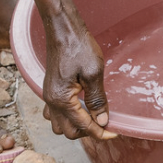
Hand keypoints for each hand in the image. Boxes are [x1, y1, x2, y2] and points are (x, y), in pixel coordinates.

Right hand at [40, 15, 116, 140]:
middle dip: (87, 132)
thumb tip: (102, 121)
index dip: (101, 133)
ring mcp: (48, 96)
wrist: (63, 29)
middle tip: (105, 123)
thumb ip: (97, 100)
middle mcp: (51, 101)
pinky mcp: (49, 89)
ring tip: (92, 116)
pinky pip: (52, 114)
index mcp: (61, 99)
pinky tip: (78, 108)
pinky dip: (65, 117)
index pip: (83, 126)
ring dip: (75, 126)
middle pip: (68, 132)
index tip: (115, 133)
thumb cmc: (79, 47)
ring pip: (58, 125)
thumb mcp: (94, 73)